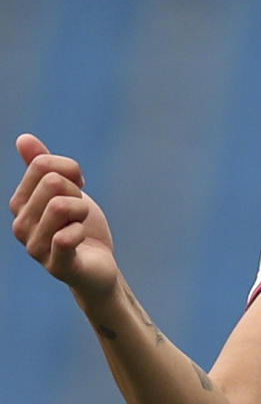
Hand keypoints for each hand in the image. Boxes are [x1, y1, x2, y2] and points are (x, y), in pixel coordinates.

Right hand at [10, 134, 118, 300]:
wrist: (97, 264)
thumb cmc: (79, 224)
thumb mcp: (64, 188)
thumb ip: (42, 164)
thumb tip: (22, 138)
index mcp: (20, 204)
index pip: (42, 164)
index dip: (70, 169)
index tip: (76, 186)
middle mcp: (20, 226)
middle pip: (52, 182)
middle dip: (76, 192)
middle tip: (78, 211)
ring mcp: (35, 248)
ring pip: (60, 205)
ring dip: (81, 210)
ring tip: (80, 224)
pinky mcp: (56, 266)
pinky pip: (65, 237)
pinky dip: (81, 231)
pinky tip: (80, 240)